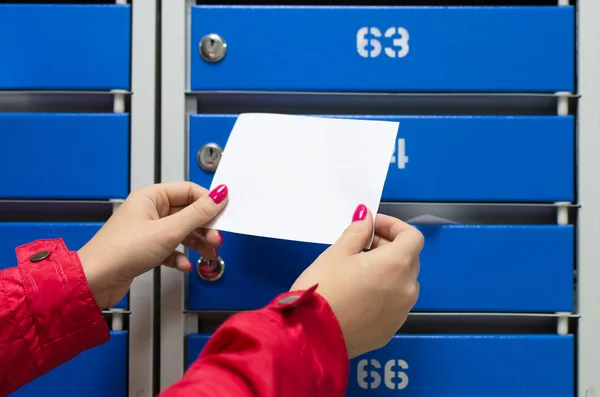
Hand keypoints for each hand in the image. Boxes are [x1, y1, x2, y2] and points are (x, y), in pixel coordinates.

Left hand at [78, 182, 228, 308]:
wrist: (95, 281)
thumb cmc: (120, 251)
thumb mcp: (168, 230)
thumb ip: (198, 214)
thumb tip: (219, 196)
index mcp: (151, 197)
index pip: (188, 191)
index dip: (207, 201)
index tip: (223, 212)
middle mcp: (149, 211)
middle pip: (187, 213)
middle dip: (204, 226)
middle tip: (217, 238)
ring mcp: (147, 231)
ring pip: (181, 232)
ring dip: (197, 243)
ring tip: (209, 254)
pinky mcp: (145, 250)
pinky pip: (170, 249)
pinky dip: (180, 257)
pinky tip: (185, 265)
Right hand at [290, 205, 422, 358]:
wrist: (312, 336)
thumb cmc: (323, 288)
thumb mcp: (337, 252)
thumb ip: (358, 231)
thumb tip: (366, 217)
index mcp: (397, 264)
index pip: (412, 236)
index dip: (394, 226)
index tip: (372, 226)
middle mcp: (407, 289)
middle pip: (409, 259)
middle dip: (389, 247)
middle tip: (361, 246)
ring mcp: (401, 313)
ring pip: (402, 283)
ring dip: (387, 271)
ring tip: (357, 272)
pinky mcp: (390, 330)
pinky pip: (393, 304)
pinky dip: (383, 294)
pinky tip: (357, 296)